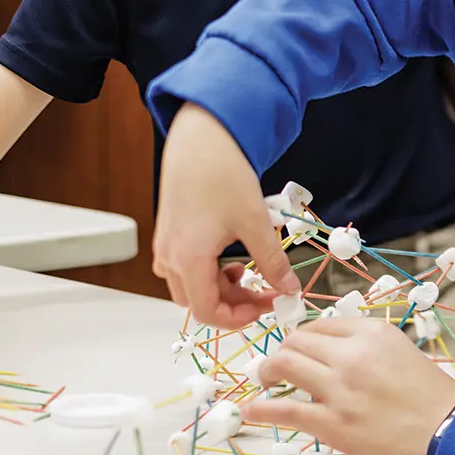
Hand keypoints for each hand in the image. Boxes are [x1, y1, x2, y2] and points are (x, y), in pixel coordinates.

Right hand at [154, 102, 299, 326]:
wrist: (201, 136)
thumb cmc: (223, 174)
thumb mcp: (255, 222)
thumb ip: (272, 261)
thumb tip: (289, 288)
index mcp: (187, 259)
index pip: (207, 312)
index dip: (238, 318)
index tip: (265, 307)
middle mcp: (169, 256)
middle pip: (197, 301)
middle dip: (231, 303)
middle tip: (263, 290)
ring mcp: (166, 244)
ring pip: (189, 285)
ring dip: (219, 287)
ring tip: (248, 269)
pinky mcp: (169, 231)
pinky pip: (184, 266)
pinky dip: (207, 270)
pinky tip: (229, 253)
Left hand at [240, 317, 454, 454]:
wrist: (450, 434)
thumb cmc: (434, 398)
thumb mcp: (402, 353)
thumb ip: (366, 348)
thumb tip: (332, 353)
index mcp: (371, 332)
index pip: (319, 326)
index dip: (302, 338)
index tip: (297, 348)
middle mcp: (351, 354)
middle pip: (296, 341)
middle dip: (282, 352)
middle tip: (277, 366)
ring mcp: (339, 389)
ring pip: (284, 365)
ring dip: (267, 372)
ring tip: (264, 381)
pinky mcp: (332, 423)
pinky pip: (285, 410)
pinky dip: (262, 408)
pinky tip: (252, 409)